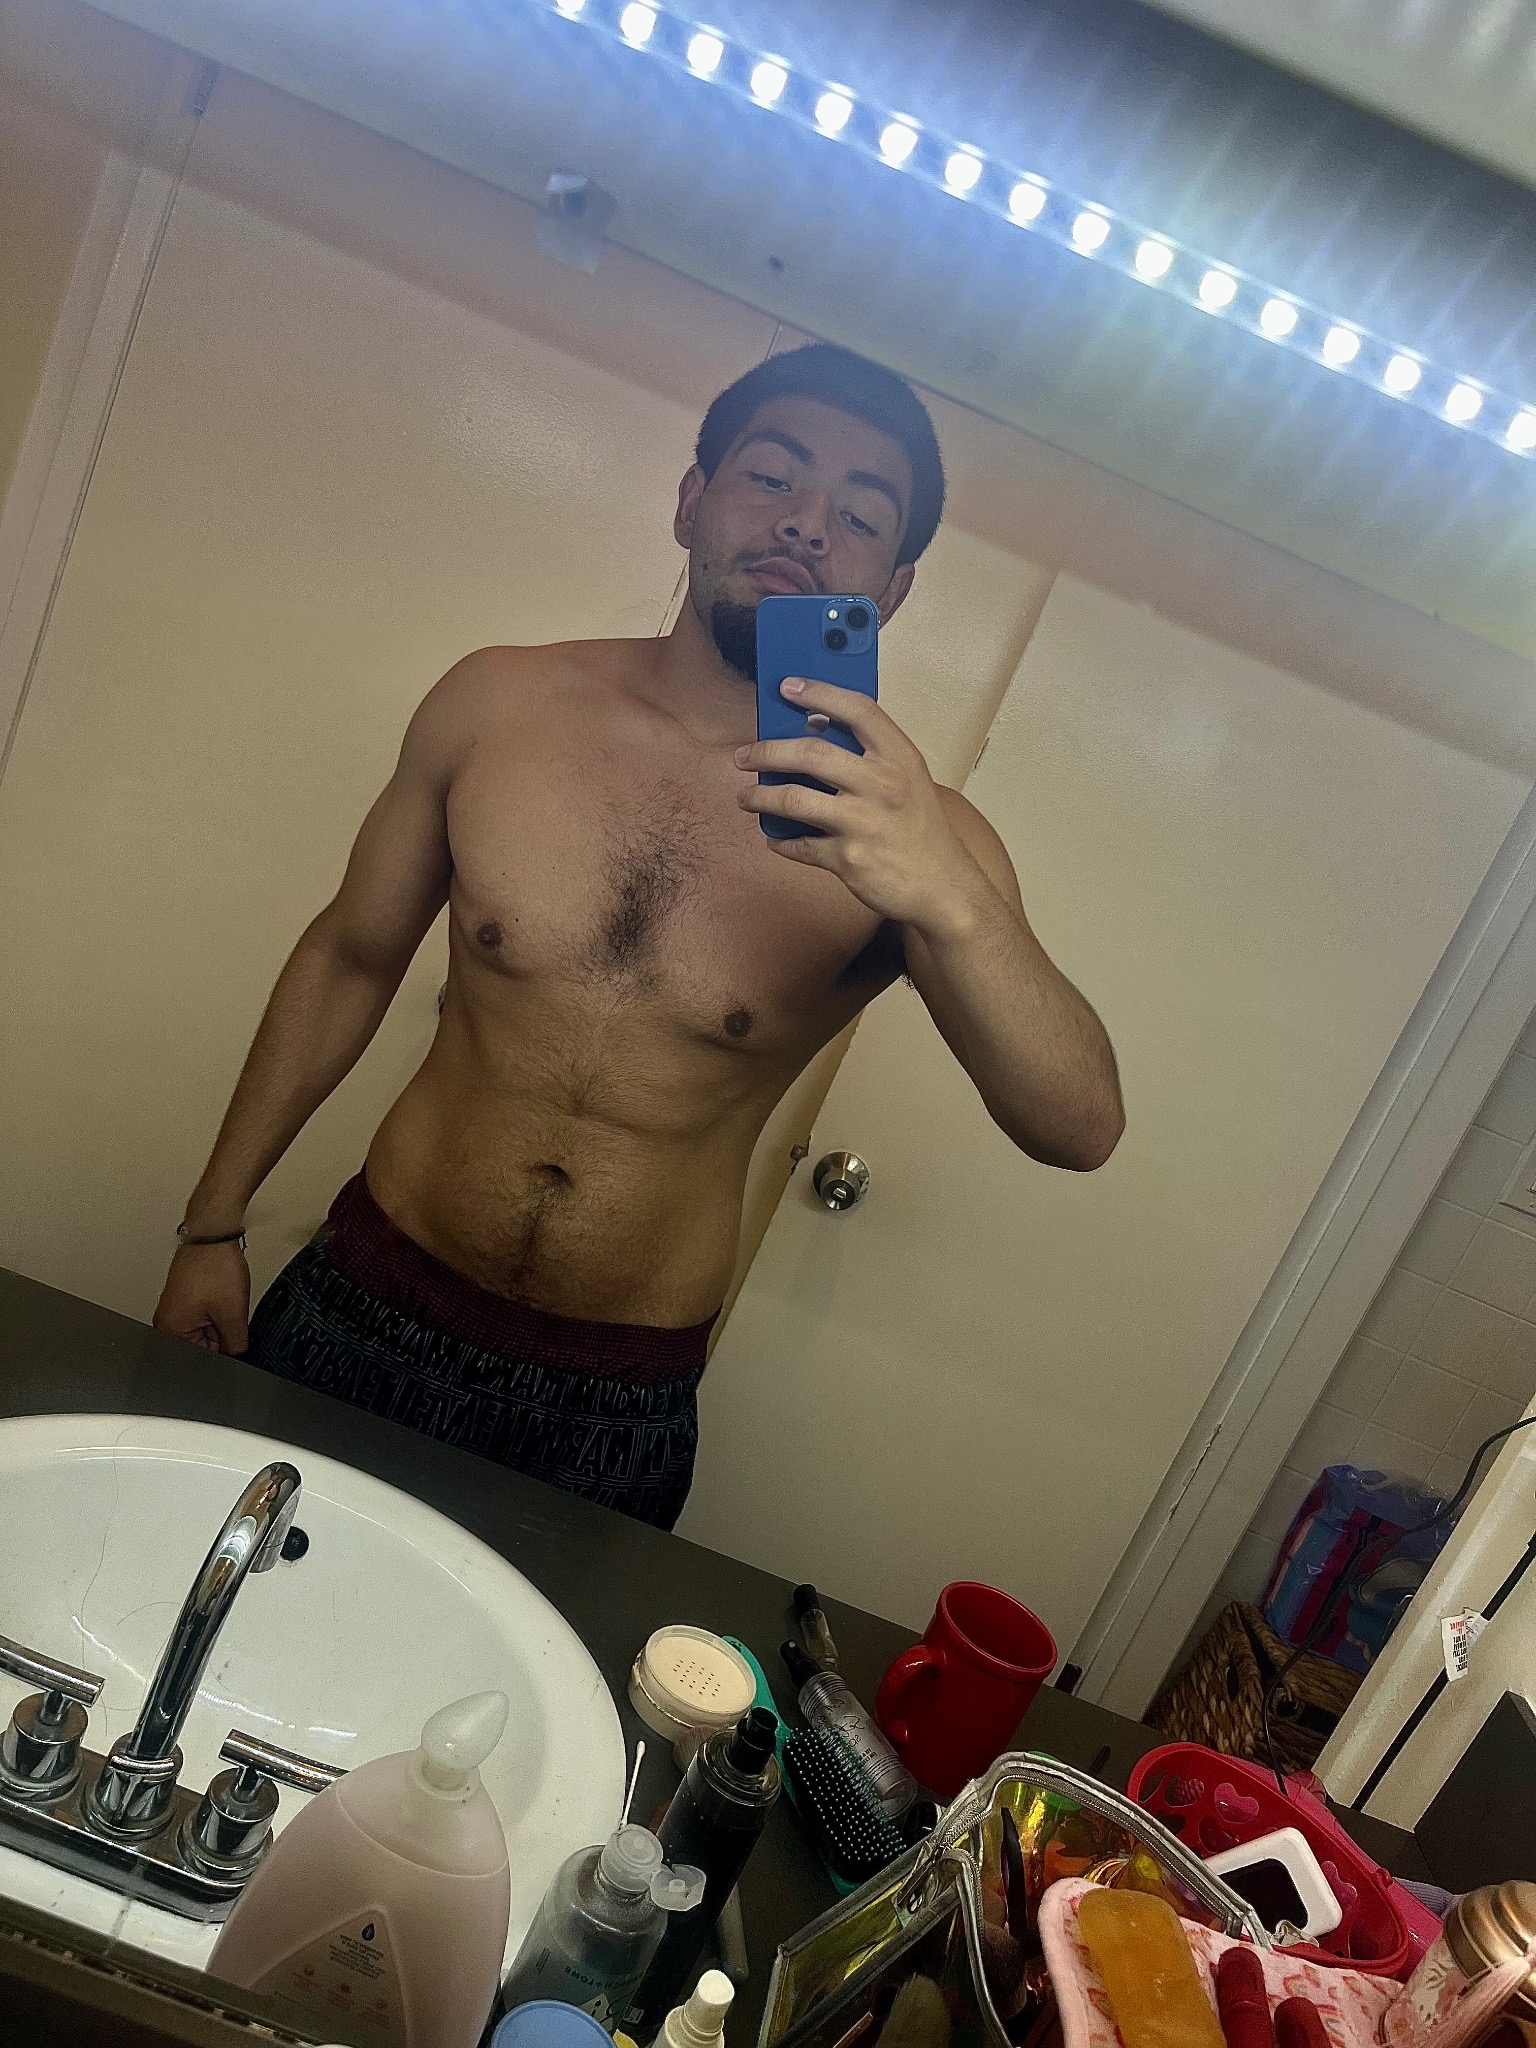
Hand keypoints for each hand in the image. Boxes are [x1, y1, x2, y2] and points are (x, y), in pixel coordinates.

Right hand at [153, 1241, 250, 1354]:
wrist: (213, 1234)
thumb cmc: (213, 1265)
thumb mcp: (232, 1315)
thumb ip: (235, 1345)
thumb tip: (237, 1358)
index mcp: (171, 1331)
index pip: (200, 1359)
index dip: (221, 1353)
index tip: (232, 1343)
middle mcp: (167, 1322)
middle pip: (201, 1346)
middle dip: (220, 1336)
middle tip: (228, 1313)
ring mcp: (175, 1308)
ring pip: (205, 1330)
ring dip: (220, 1322)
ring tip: (224, 1299)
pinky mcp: (184, 1298)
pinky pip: (204, 1315)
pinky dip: (218, 1310)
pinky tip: (223, 1296)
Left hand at [735, 677, 979, 932]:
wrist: (943, 886)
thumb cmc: (921, 830)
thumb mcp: (909, 780)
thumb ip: (872, 757)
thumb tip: (815, 735)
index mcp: (900, 758)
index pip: (857, 710)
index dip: (820, 693)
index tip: (788, 687)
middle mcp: (882, 785)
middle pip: (810, 753)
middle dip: (767, 751)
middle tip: (745, 755)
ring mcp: (863, 823)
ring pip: (794, 800)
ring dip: (760, 797)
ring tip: (747, 797)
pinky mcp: (847, 859)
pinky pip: (800, 845)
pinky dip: (782, 841)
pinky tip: (776, 838)